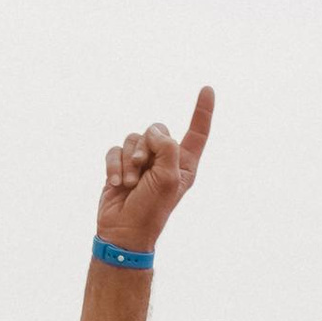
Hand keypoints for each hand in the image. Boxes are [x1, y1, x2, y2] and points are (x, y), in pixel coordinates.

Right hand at [97, 89, 214, 253]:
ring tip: (128, 183)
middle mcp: (164, 160)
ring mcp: (141, 162)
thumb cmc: (151, 209)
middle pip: (156, 130)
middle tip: (142, 168)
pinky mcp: (120, 166)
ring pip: (133, 138)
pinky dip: (113, 165)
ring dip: (128, 161)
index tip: (207, 89)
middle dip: (146, 146)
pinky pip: (115, 150)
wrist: (124, 231)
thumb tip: (153, 133)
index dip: (202, 111)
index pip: (196, 133)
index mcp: (184, 164)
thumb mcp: (168, 178)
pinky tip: (114, 184)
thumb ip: (166, 147)